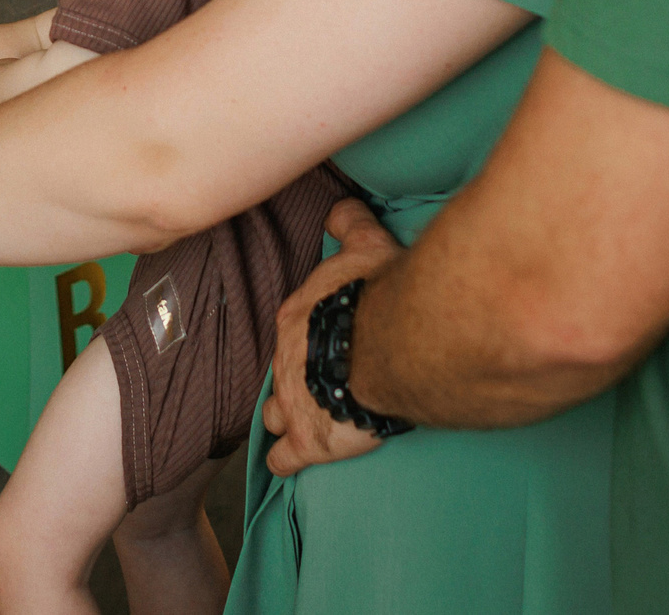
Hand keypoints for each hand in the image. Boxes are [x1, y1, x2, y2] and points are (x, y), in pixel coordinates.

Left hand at [261, 196, 406, 477]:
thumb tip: (337, 208)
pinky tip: (292, 460)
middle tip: (317, 382)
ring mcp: (294, 402)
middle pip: (280, 370)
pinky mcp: (311, 441)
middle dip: (294, 377)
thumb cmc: (380, 296)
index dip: (306, 338)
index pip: (291, 329)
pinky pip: (283, 458)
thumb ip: (350, 225)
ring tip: (300, 420)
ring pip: (273, 414)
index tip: (323, 341)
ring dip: (284, 417)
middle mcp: (285, 360)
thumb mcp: (366, 245)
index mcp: (295, 317)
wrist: (395, 346)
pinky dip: (286, 460)